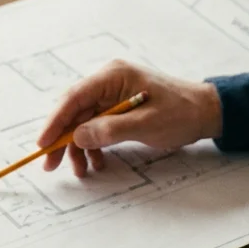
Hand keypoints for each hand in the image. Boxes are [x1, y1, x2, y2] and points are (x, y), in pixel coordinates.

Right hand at [38, 59, 222, 176]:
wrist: (206, 112)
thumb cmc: (181, 112)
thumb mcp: (146, 124)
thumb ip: (110, 130)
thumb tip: (78, 136)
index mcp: (112, 76)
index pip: (74, 97)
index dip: (55, 121)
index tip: (42, 144)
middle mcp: (108, 82)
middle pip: (74, 111)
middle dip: (62, 138)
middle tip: (51, 164)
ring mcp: (112, 94)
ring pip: (83, 121)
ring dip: (79, 146)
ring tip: (82, 170)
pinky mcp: (118, 107)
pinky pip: (97, 126)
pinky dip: (94, 145)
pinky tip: (97, 162)